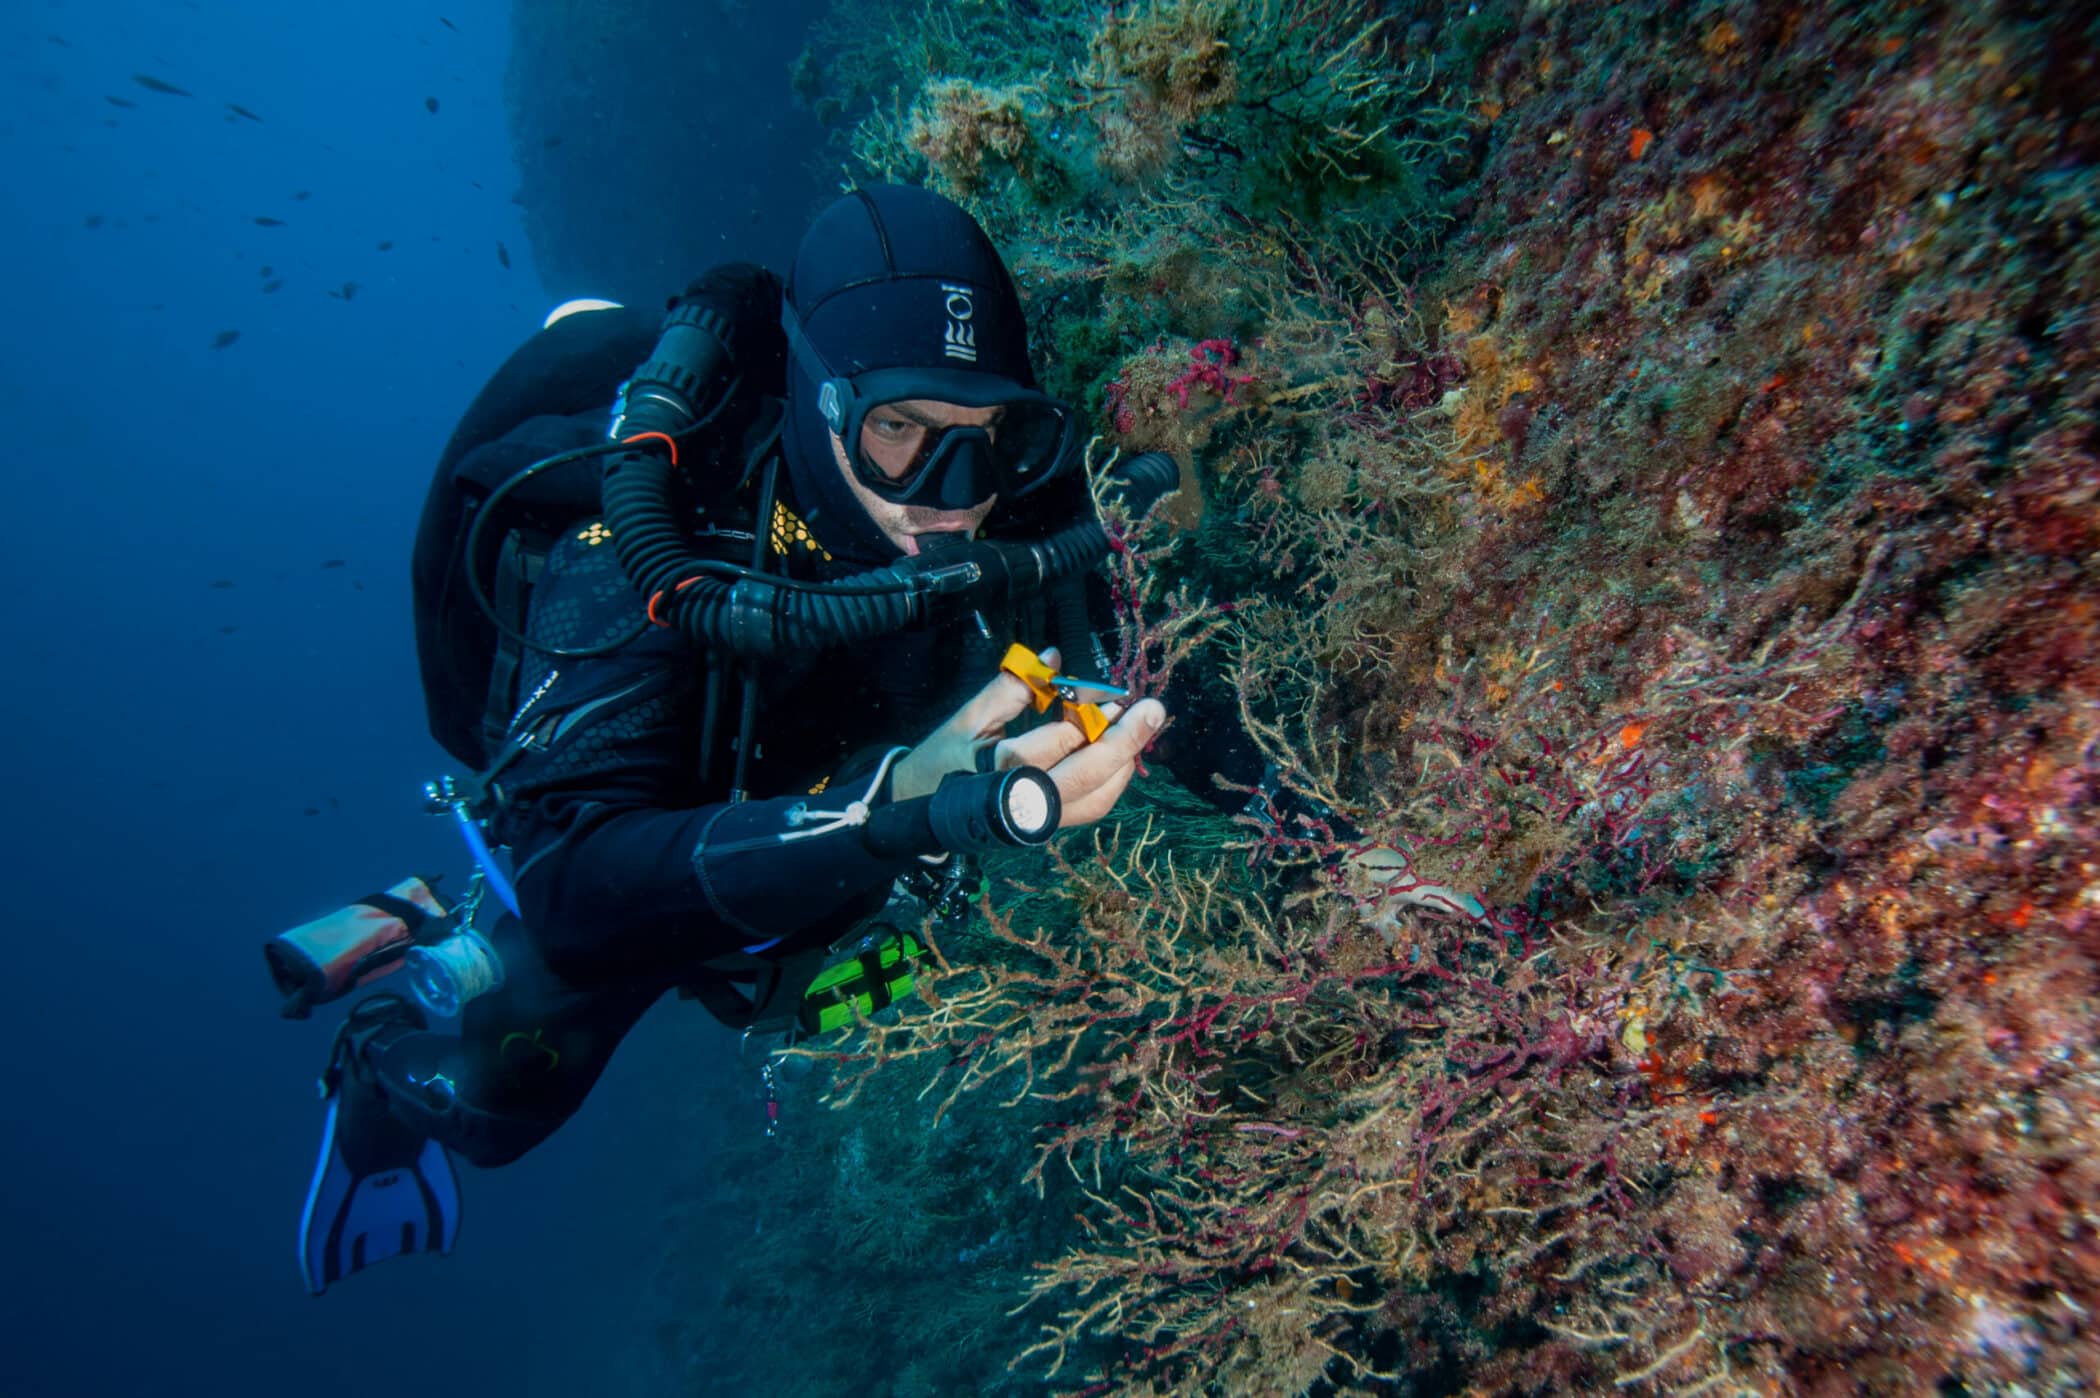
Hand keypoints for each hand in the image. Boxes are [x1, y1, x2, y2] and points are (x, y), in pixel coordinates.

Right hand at [891, 648, 1166, 828]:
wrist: (919, 810)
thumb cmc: (943, 760)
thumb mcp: (970, 717)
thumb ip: (1013, 686)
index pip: (1060, 742)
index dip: (1091, 713)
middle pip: (1089, 777)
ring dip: (1123, 762)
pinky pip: (1092, 805)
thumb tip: (1054, 656)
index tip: (1115, 694)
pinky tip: (1120, 751)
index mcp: (1002, 775)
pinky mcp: (1050, 826)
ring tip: (1139, 726)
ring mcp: (1042, 822)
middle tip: (1153, 710)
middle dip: (1126, 741)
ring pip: (1098, 798)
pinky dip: (1112, 778)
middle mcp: (1028, 805)